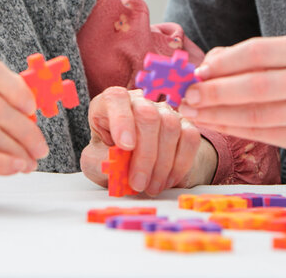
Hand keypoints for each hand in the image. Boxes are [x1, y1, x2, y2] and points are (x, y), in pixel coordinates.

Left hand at [80, 86, 215, 195]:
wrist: (134, 169)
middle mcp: (138, 101)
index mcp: (110, 104)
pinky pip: (190, 138)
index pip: (117, 98)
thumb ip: (101, 161)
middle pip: (148, 115)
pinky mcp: (184, 124)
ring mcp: (163, 110)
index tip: (125, 147)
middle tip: (138, 183)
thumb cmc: (111, 161)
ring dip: (161, 164)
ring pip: (170, 127)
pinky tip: (166, 179)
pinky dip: (179, 164)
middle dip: (145, 155)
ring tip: (150, 186)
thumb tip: (116, 162)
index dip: (122, 120)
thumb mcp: (96, 163)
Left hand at [178, 35, 285, 158]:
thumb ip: (244, 57)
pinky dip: (231, 128)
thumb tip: (202, 69)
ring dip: (217, 114)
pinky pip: (261, 134)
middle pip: (256, 86)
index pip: (258, 52)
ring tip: (192, 111)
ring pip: (256, 115)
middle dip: (216, 91)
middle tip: (188, 94)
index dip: (224, 62)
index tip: (197, 70)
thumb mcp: (285, 54)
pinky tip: (212, 122)